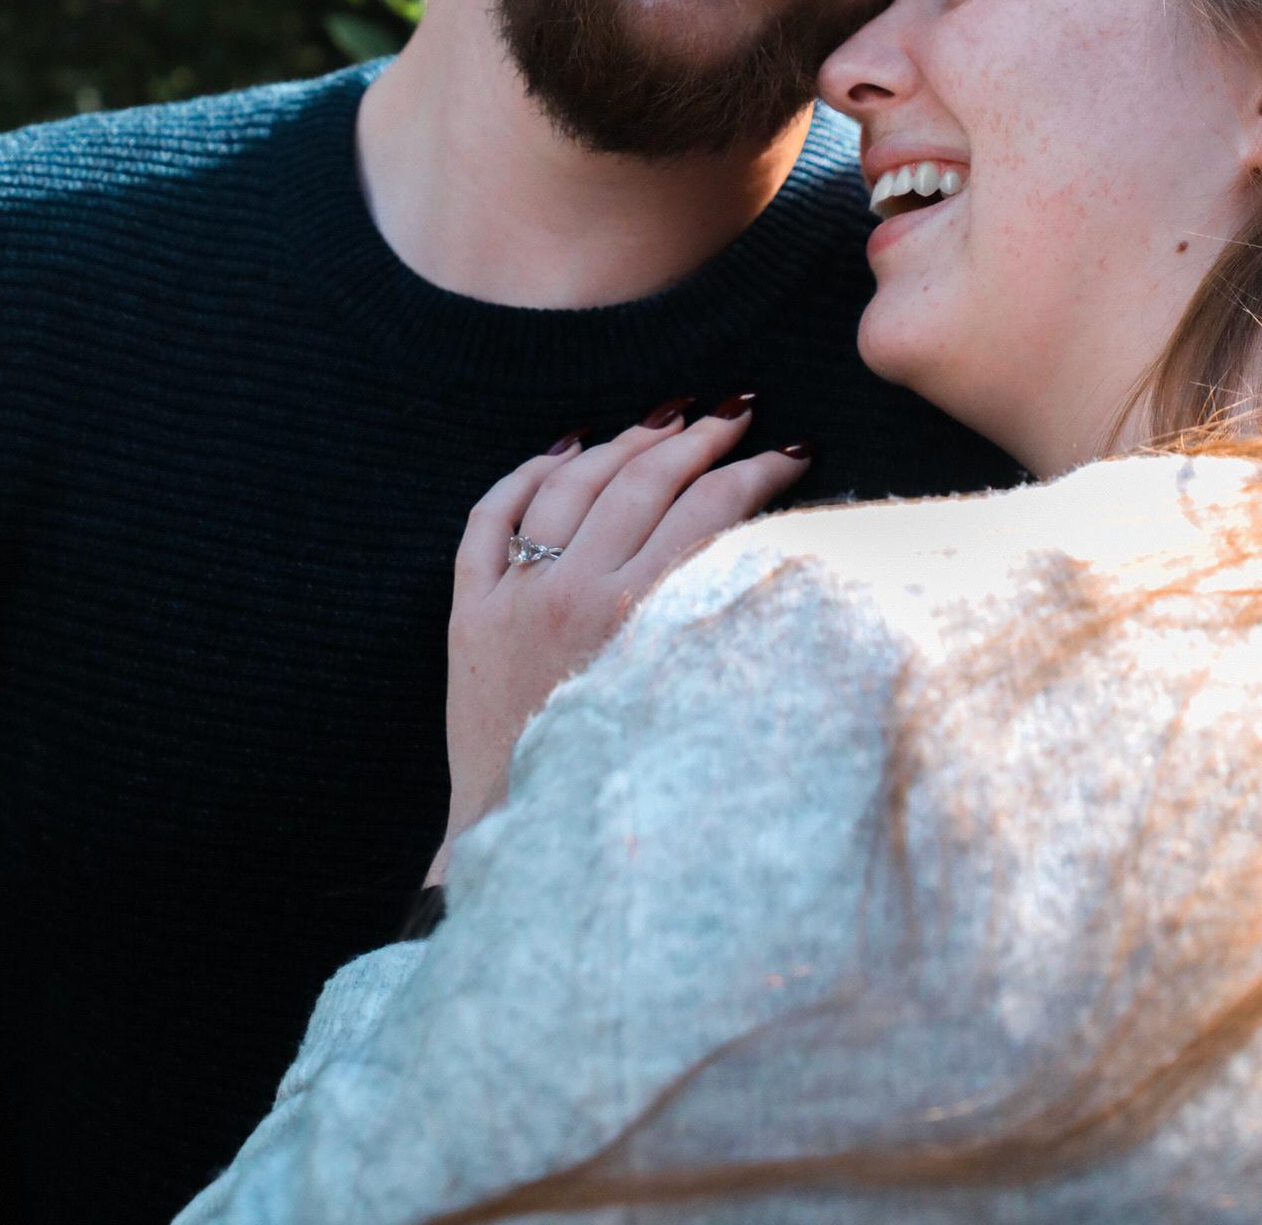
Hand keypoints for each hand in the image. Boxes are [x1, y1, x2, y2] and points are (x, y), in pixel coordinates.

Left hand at [427, 401, 811, 882]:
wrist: (524, 850)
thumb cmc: (620, 789)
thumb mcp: (688, 706)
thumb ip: (722, 626)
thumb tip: (779, 558)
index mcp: (636, 620)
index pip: (710, 512)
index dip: (759, 472)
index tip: (794, 450)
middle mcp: (569, 595)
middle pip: (643, 481)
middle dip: (701, 437)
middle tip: (739, 411)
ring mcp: (510, 598)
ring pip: (571, 483)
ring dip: (626, 440)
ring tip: (669, 416)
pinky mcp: (467, 613)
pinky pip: (489, 517)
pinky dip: (525, 472)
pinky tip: (563, 447)